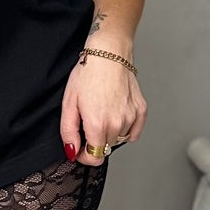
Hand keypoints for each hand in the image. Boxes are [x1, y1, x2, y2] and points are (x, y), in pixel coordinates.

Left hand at [61, 49, 145, 165]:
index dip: (84, 156)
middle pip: (105, 148)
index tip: (80, 149)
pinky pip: (133, 132)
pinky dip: (125, 129)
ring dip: (109, 134)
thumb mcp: (69, 103)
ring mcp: (131, 117)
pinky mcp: (141, 110)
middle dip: (95, 141)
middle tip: (88, 122)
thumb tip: (72, 151)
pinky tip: (116, 115)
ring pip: (118, 140)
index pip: (94, 157)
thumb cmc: (88, 73)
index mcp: (98, 124)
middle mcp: (117, 124)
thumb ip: (69, 132)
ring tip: (102, 113)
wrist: (109, 53)